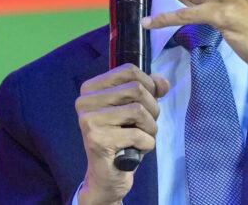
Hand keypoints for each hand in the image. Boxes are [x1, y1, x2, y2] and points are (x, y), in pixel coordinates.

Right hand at [75, 64, 170, 204]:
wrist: (107, 175)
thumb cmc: (122, 137)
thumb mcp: (137, 107)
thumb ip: (150, 89)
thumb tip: (163, 83)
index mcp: (91, 88)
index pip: (128, 70)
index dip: (148, 83)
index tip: (149, 100)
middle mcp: (85, 102)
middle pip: (136, 89)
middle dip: (153, 108)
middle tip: (147, 124)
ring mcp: (89, 120)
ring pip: (139, 110)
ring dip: (151, 127)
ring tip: (143, 137)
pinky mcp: (97, 140)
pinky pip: (138, 134)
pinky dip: (147, 143)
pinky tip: (137, 150)